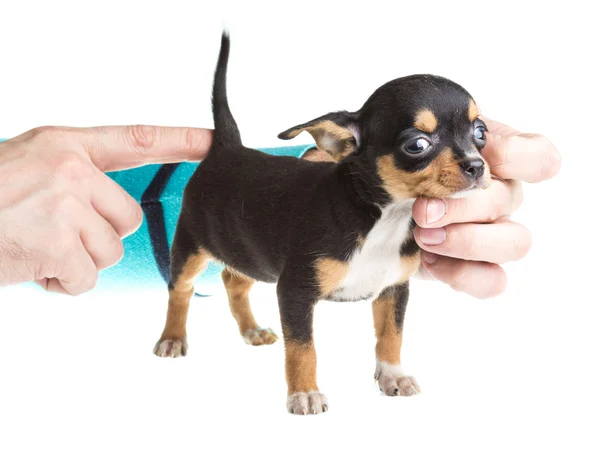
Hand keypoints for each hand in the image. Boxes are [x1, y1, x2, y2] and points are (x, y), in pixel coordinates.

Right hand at [0, 125, 212, 293]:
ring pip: (110, 251)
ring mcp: (65, 203)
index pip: (136, 139)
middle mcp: (70, 169)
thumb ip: (73, 178)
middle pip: (128, 217)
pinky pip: (87, 277)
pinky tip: (32, 267)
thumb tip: (109, 209)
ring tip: (37, 248)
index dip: (180, 140)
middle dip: (99, 236)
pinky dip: (62, 284)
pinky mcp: (59, 242)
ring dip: (78, 261)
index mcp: (65, 146)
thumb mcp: (27, 167)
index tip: (213, 143)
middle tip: (56, 233)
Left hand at [412, 118, 560, 297]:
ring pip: (515, 243)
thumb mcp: (408, 148)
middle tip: (421, 211)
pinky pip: (493, 281)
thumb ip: (419, 138)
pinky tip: (428, 260)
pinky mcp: (476, 269)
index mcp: (495, 160)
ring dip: (467, 241)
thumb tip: (406, 139)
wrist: (382, 211)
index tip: (480, 156)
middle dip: (461, 205)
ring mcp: (495, 235)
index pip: (538, 155)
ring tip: (424, 237)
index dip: (516, 156)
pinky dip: (461, 274)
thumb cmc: (400, 171)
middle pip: (509, 199)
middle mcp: (502, 196)